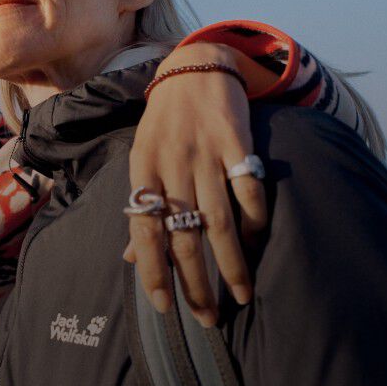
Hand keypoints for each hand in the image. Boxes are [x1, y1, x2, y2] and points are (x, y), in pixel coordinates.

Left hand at [125, 42, 268, 327]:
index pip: (144, 231)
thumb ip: (141, 207)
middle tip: (207, 317)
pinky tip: (255, 243)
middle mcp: (172, 165)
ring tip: (240, 295)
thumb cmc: (164, 123)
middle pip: (184, 237)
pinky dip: (255, 221)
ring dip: (231, 265)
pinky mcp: (238, 143)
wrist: (194, 67)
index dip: (152, 271)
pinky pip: (249, 190)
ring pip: (220, 222)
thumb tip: (131, 258)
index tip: (163, 307)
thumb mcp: (141, 159)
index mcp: (142, 170)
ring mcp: (206, 154)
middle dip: (195, 284)